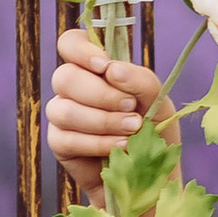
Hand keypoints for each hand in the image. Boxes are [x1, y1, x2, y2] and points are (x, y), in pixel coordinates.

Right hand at [51, 27, 169, 195]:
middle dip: (101, 94)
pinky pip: (65, 138)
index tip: (104, 66)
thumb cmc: (155, 129)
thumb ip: (139, 79)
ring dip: (102, 120)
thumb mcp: (157, 99)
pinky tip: (119, 146)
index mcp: (96, 68)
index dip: (80, 50)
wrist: (154, 173)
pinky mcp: (60, 143)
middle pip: (64, 76)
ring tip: (132, 129)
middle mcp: (75, 87)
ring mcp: (64, 114)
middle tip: (131, 107)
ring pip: (62, 109)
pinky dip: (96, 143)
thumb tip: (111, 70)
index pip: (70, 43)